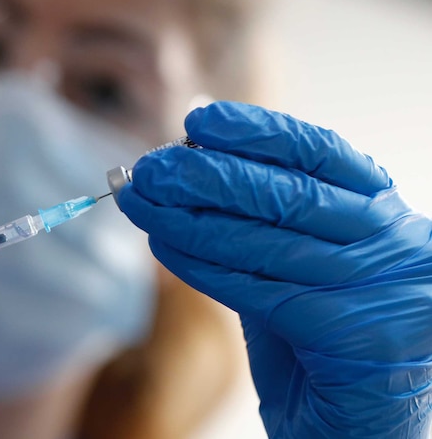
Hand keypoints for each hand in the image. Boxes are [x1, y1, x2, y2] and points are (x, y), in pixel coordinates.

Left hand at [118, 102, 431, 437]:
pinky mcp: (346, 332)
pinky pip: (255, 287)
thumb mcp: (308, 262)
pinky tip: (162, 244)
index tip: (199, 121)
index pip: (320, 153)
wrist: (363, 420)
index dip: (257, 132)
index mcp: (384, 213)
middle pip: (286, 193)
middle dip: (208, 176)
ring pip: (264, 239)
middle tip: (151, 168)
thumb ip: (265, 221)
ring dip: (189, 218)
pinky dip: (201, 264)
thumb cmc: (328, 332)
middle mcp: (390, 242)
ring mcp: (373, 287)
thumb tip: (190, 174)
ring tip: (140, 201)